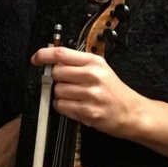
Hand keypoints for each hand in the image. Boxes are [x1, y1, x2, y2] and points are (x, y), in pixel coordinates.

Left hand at [31, 45, 167, 164]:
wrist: (132, 112)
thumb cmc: (113, 90)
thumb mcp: (99, 68)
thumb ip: (77, 62)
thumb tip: (50, 57)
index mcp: (93, 62)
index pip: (61, 54)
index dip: (43, 55)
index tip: (35, 59)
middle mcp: (92, 76)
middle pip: (56, 73)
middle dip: (56, 79)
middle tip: (67, 84)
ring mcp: (91, 95)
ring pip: (57, 91)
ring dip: (60, 95)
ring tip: (75, 97)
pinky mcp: (89, 112)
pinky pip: (62, 107)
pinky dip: (64, 107)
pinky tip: (76, 106)